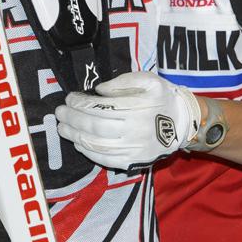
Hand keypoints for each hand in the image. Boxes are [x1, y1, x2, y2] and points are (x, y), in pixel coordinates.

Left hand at [55, 71, 201, 170]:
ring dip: (75, 136)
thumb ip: (123, 82)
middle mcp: (135, 130)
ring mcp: (134, 149)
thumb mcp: (148, 80)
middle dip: (73, 119)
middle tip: (59, 112)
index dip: (81, 103)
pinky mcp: (133, 161)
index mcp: (138, 108)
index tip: (69, 98)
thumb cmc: (162, 98)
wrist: (182, 123)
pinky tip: (78, 143)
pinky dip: (88, 152)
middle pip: (96, 126)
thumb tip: (98, 90)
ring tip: (62, 128)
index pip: (101, 106)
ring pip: (98, 145)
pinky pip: (106, 160)